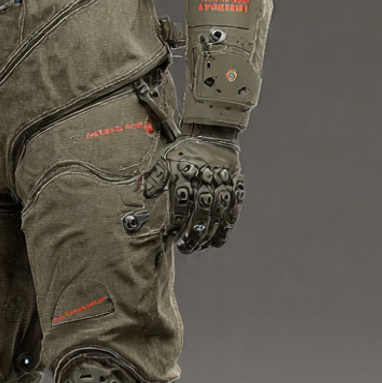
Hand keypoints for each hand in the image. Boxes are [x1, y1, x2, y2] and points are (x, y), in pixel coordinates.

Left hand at [138, 135, 243, 253]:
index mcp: (186, 174)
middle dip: (193, 233)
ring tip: (199, 246)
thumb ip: (156, 178)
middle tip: (186, 248)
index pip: (181, 202)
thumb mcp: (166, 159)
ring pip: (217, 214)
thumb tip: (146, 195)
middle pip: (200, 212)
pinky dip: (226, 227)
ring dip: (208, 234)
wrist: (211, 134)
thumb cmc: (185, 150)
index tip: (172, 235)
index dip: (177, 221)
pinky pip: (233, 210)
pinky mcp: (235, 186)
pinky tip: (218, 240)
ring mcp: (222, 184)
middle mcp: (205, 180)